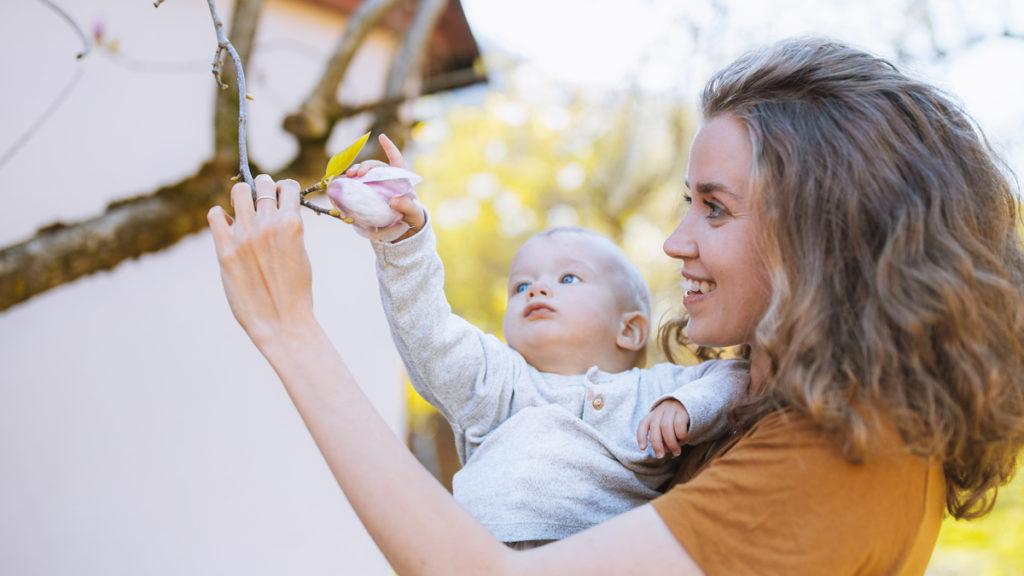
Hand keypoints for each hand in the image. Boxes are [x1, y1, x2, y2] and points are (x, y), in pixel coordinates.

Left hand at [207, 174, 314, 347]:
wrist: (281, 321)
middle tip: (261, 203)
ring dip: (242, 197)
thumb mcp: (301, 253)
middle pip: (262, 183)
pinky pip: (215, 215)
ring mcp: (244, 235)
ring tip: (244, 212)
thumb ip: (289, 229)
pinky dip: (220, 216)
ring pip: (238, 192)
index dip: (284, 190)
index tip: (281, 198)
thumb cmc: (296, 291)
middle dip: (263, 188)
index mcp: (292, 224)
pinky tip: (227, 227)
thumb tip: (276, 212)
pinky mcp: (224, 249)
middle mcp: (268, 224)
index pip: (287, 187)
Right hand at [343, 134, 424, 241]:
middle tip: (358, 173)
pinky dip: (348, 187)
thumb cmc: (412, 217)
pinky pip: (355, 188)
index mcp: (401, 179)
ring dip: (354, 172)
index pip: (396, 160)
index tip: (381, 137)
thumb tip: (394, 200)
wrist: (404, 229)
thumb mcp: (414, 213)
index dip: (390, 148)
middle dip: (365, 166)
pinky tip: (341, 188)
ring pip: (363, 174)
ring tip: (348, 176)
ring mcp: (374, 187)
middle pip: (375, 167)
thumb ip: (407, 207)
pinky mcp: (366, 196)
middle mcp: (386, 180)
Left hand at [636, 399, 690, 457]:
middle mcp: (660, 411)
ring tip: (676, 452)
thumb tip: (664, 451)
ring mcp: (671, 410)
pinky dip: (681, 435)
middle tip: (660, 456)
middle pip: (655, 428)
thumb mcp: (666, 429)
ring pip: (666, 427)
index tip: (643, 448)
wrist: (691, 405)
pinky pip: (679, 424)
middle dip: (656, 444)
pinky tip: (685, 440)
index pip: (643, 424)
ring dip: (670, 443)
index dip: (641, 436)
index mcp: (652, 416)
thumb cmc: (675, 422)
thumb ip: (663, 439)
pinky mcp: (682, 411)